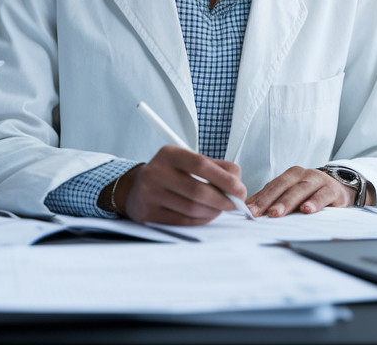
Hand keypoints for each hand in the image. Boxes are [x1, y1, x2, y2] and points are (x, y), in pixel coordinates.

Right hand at [106, 145, 246, 225]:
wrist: (135, 189)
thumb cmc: (171, 175)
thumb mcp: (188, 162)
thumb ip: (216, 167)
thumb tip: (237, 182)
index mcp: (168, 154)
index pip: (200, 165)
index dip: (224, 179)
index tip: (240, 190)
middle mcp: (156, 172)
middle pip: (197, 191)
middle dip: (223, 200)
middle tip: (236, 204)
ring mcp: (150, 194)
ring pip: (192, 209)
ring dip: (213, 212)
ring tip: (220, 208)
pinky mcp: (148, 214)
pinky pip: (183, 221)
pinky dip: (201, 220)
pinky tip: (206, 215)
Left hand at [246, 166, 366, 217]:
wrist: (341, 188)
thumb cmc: (312, 194)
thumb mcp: (294, 194)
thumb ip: (275, 200)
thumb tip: (250, 210)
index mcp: (291, 175)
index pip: (272, 186)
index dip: (260, 198)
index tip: (248, 211)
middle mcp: (303, 174)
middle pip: (283, 187)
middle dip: (269, 200)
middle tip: (258, 213)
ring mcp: (318, 180)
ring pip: (300, 190)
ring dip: (288, 202)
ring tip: (276, 213)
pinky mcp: (333, 189)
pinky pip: (323, 195)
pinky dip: (314, 202)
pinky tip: (307, 210)